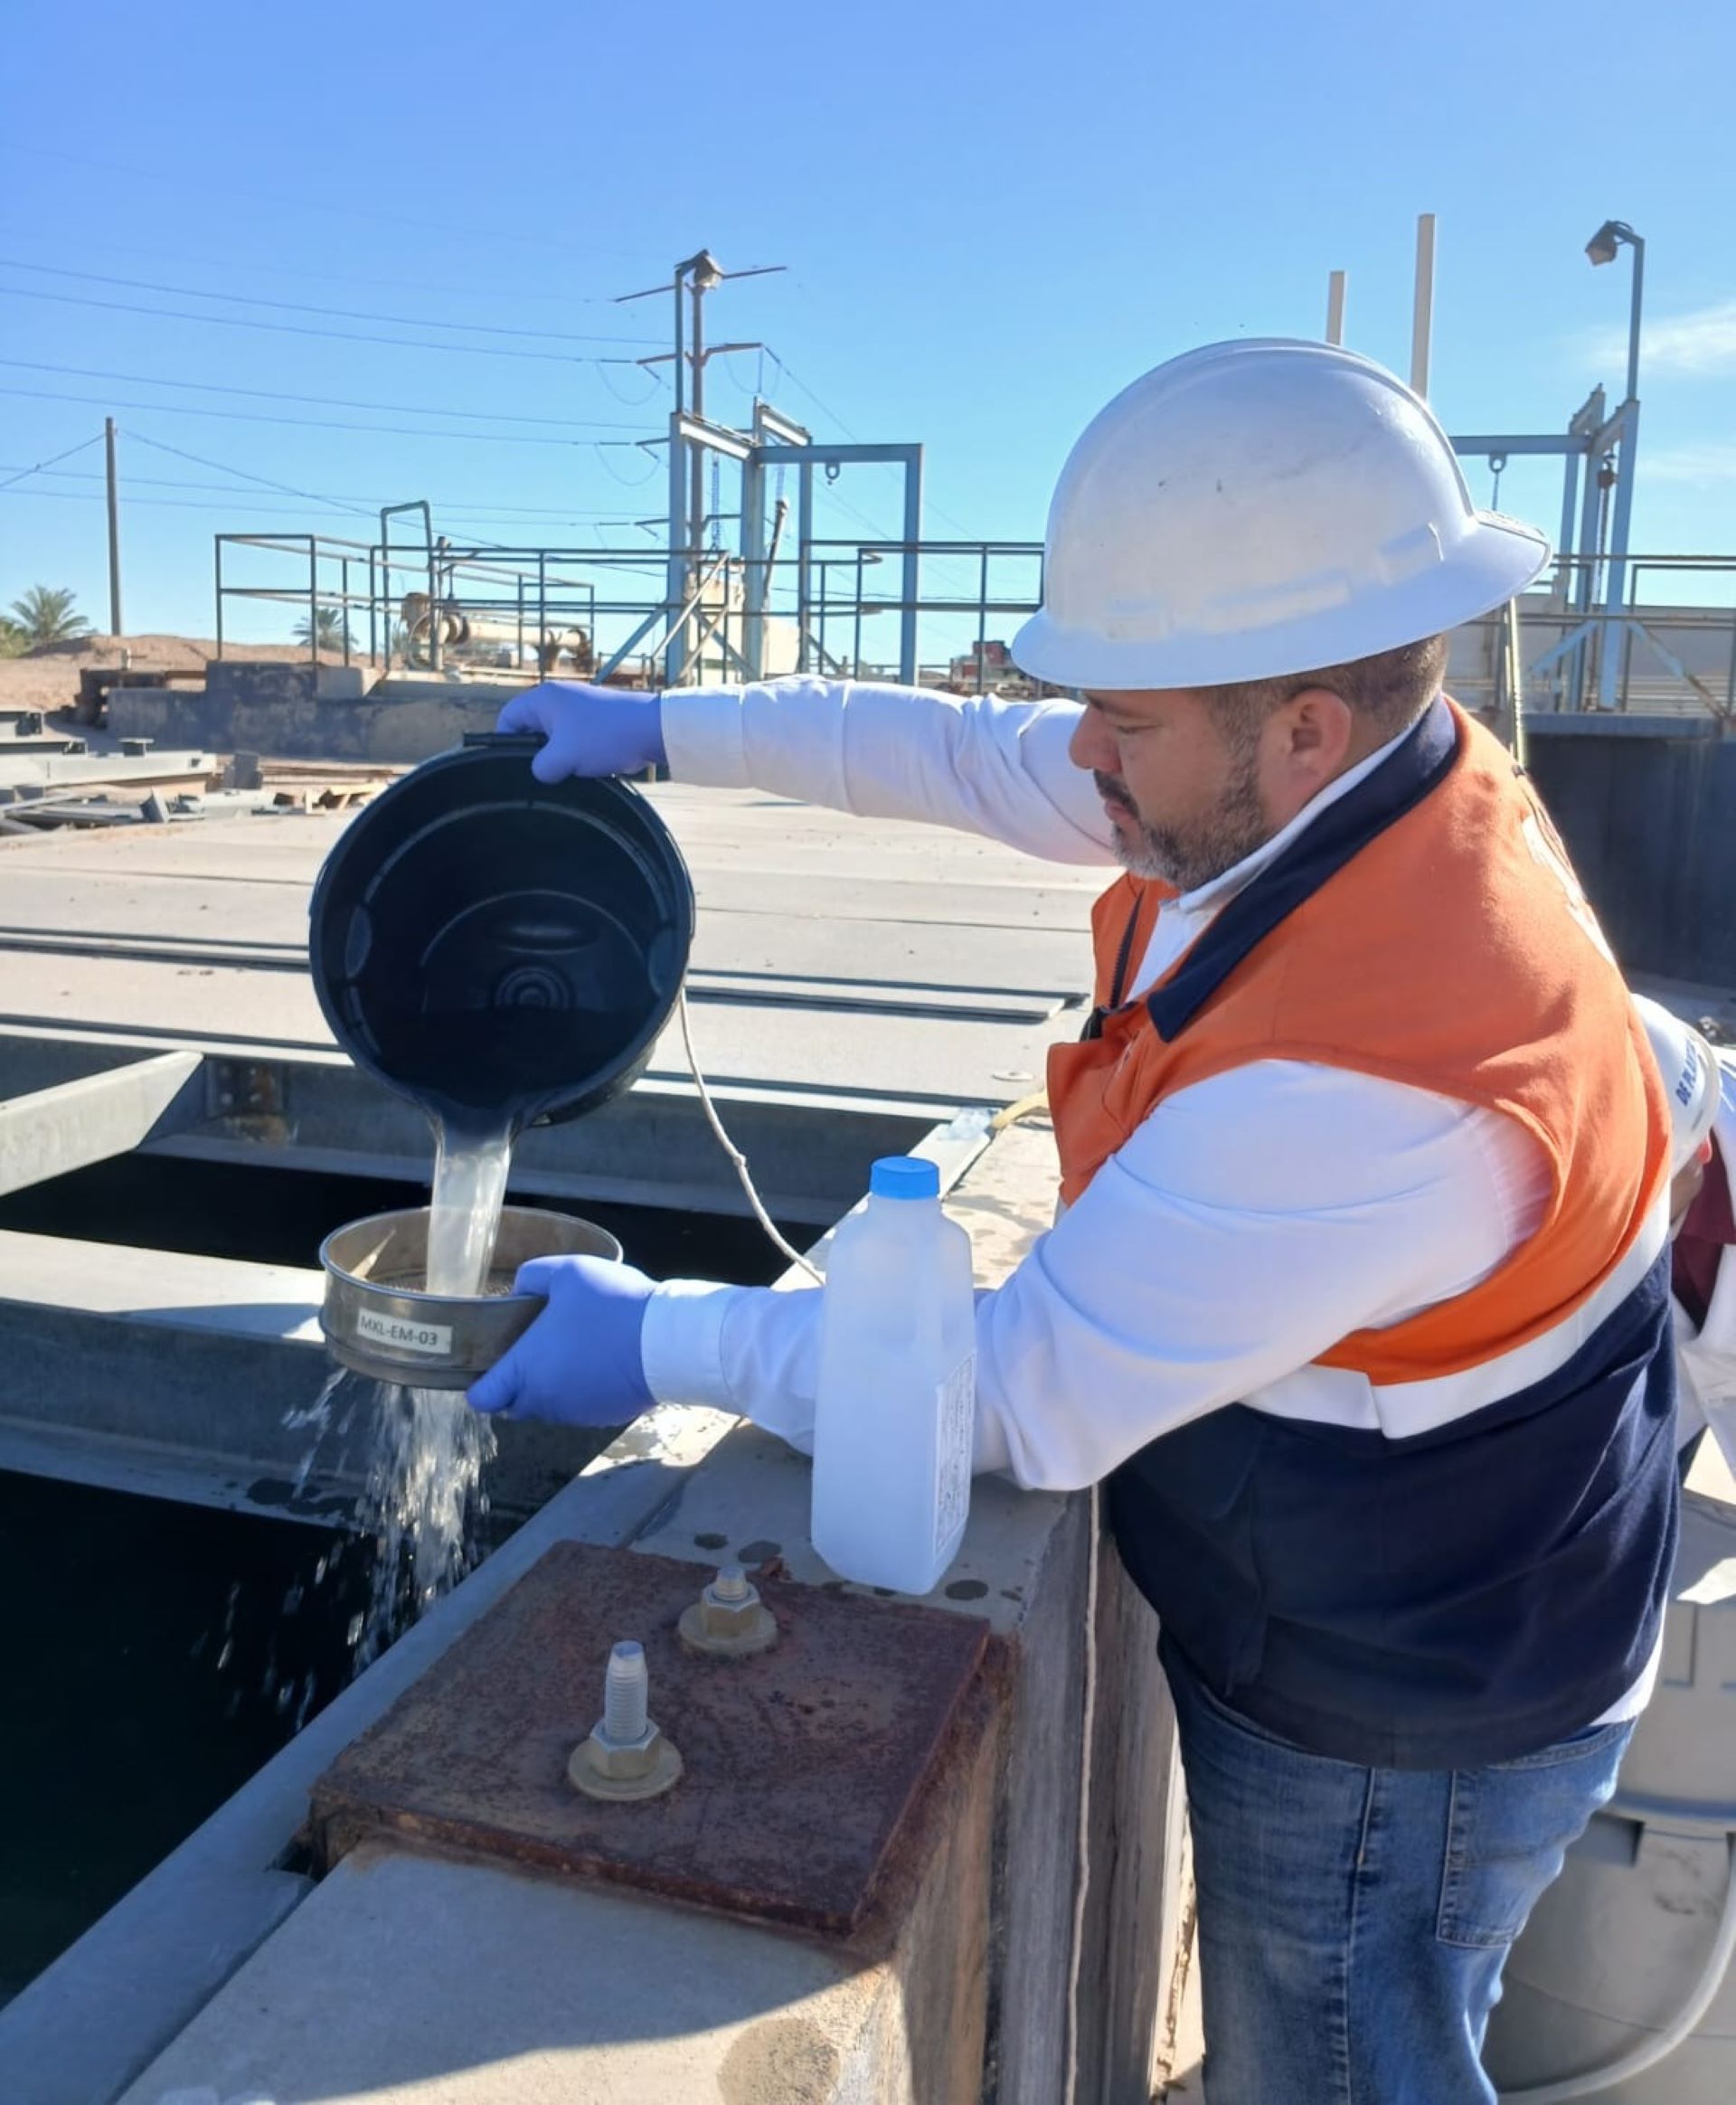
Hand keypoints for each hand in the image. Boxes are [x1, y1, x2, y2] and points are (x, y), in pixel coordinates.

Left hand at [468, 1254, 655, 1424]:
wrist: (666, 1340)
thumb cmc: (610, 1305)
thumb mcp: (566, 1271)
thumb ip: (532, 1278)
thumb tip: (519, 1291)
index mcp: (525, 1368)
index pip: (483, 1398)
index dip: (481, 1384)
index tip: (491, 1365)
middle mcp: (544, 1400)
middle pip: (514, 1404)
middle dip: (517, 1385)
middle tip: (536, 1352)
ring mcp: (575, 1413)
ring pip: (549, 1407)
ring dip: (552, 1388)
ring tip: (574, 1352)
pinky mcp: (604, 1416)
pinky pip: (581, 1407)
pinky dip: (583, 1391)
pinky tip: (601, 1363)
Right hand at [496, 683, 666, 783]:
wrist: (653, 729)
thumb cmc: (605, 736)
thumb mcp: (563, 757)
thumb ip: (541, 768)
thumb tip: (541, 773)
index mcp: (543, 698)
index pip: (508, 718)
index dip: (505, 744)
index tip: (515, 768)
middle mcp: (558, 699)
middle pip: (531, 731)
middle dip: (537, 755)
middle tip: (546, 774)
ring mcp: (578, 710)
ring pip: (555, 740)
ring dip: (561, 758)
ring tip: (570, 773)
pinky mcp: (596, 722)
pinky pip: (575, 742)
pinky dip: (578, 756)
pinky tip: (587, 770)